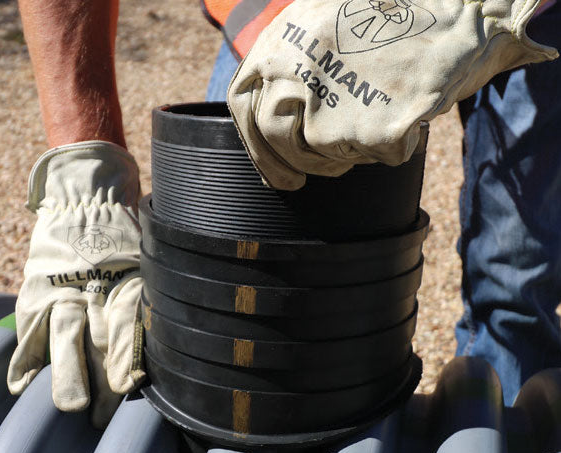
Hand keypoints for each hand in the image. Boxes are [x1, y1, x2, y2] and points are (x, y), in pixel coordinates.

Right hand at [7, 141, 144, 427]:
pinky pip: (29, 329)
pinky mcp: (37, 292)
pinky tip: (23, 387)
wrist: (87, 197)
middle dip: (100, 379)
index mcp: (127, 282)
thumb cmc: (127, 236)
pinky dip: (24, 360)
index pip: (128, 323)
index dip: (128, 355)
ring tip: (70, 406)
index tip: (132, 385)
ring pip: (64, 336)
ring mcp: (62, 292)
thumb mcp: (150, 258)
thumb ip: (157, 294)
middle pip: (96, 339)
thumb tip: (187, 332)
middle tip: (100, 416)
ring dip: (67, 373)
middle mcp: (94, 290)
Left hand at [228, 0, 557, 189]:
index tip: (274, 171)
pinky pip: (373, 156)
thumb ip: (290, 61)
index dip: (255, 146)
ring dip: (345, 153)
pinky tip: (407, 115)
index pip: (243, 105)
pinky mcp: (370, 129)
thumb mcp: (324, 20)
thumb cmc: (397, 18)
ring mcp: (331, 102)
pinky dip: (392, 146)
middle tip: (306, 179)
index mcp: (281, 40)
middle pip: (275, 139)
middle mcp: (297, 70)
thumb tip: (269, 114)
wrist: (465, 12)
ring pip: (321, 155)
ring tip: (374, 121)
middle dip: (290, 166)